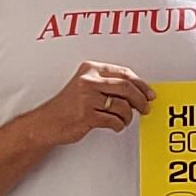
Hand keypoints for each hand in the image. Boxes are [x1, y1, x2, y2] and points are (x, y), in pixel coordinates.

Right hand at [25, 62, 153, 149]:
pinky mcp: (86, 115)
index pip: (124, 73)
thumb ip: (108, 85)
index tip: (149, 93)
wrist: (47, 122)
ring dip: (128, 116)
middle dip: (140, 99)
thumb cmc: (68, 106)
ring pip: (122, 105)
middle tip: (145, 108)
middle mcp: (88, 81)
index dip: (141, 84)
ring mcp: (87, 98)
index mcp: (90, 69)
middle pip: (126, 87)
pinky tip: (115, 125)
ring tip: (124, 119)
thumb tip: (138, 91)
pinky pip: (113, 120)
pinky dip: (118, 125)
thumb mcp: (86, 87)